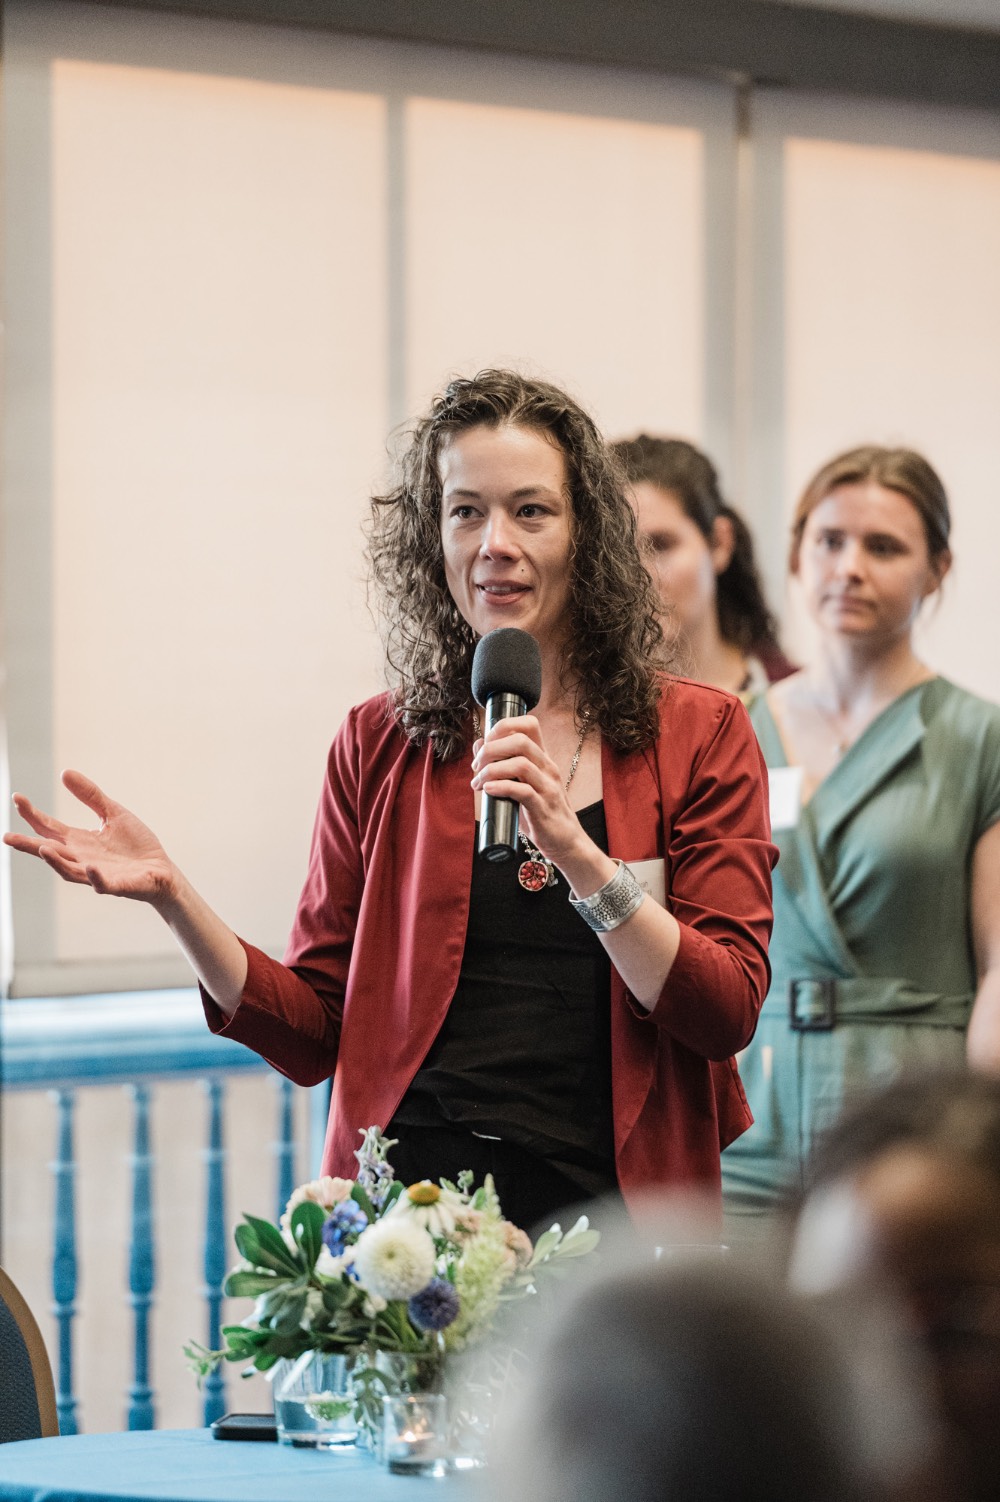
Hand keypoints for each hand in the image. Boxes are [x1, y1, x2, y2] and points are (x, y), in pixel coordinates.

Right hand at [5, 769, 178, 907]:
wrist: (162, 870)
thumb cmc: (135, 845)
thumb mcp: (113, 813)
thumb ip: (90, 795)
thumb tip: (64, 772)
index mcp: (80, 842)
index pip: (50, 828)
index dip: (33, 814)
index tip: (17, 798)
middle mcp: (82, 859)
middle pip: (50, 852)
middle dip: (29, 845)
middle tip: (7, 837)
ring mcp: (98, 874)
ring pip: (70, 871)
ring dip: (56, 861)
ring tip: (42, 847)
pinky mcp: (118, 885)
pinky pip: (103, 884)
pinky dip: (95, 877)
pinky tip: (89, 867)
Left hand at [471, 714, 585, 866]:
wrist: (566, 841)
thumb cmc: (540, 812)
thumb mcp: (522, 784)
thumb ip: (503, 765)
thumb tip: (479, 744)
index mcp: (542, 758)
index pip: (529, 724)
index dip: (503, 726)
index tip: (485, 744)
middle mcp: (547, 767)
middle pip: (520, 740)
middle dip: (491, 749)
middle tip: (477, 766)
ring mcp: (548, 787)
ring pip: (520, 764)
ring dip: (492, 770)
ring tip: (479, 783)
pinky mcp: (543, 808)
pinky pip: (522, 791)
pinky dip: (501, 787)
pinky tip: (488, 791)